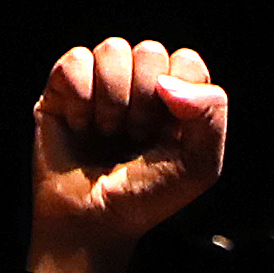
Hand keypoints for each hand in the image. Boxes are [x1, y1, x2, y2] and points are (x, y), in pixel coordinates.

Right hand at [26, 36, 228, 272]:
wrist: (94, 224)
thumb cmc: (146, 197)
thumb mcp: (199, 166)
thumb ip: (211, 115)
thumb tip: (167, 81)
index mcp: (175, 96)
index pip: (186, 61)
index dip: (178, 96)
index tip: (165, 135)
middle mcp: (138, 82)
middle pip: (150, 51)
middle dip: (144, 101)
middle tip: (135, 137)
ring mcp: (100, 82)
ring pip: (112, 49)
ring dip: (113, 98)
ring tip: (108, 132)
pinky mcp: (62, 87)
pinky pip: (75, 61)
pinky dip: (80, 96)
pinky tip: (81, 125)